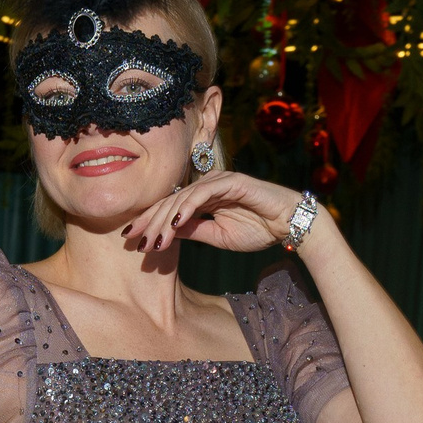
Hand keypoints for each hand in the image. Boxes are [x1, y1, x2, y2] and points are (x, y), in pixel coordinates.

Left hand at [120, 169, 329, 260]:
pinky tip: (175, 224)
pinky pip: (202, 194)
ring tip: (154, 241)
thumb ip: (195, 231)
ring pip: (181, 198)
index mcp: (203, 198)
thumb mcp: (219, 236)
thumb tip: (169, 233)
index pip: (169, 209)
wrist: (289, 224)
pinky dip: (186, 208)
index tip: (133, 242)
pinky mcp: (230, 181)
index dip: (150, 223)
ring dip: (165, 221)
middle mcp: (206, 185)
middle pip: (169, 202)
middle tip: (134, 242)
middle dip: (150, 222)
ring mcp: (217, 181)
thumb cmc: (259, 229)